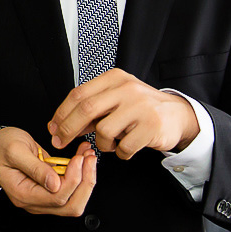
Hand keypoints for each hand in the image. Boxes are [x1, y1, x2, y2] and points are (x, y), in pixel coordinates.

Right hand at [0, 127, 96, 215]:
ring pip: (74, 201)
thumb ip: (35, 168)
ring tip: (87, 157)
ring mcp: (43, 198)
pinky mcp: (50, 191)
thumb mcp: (15, 151)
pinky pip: (72, 191)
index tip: (78, 159)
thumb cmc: (3, 146)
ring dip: (86, 180)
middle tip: (89, 159)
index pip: (56, 197)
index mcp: (23, 194)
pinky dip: (81, 176)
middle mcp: (34, 202)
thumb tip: (55, 183)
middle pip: (70, 206)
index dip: (73, 179)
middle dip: (85, 183)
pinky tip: (82, 158)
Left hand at [48, 69, 199, 158]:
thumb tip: (59, 126)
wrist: (177, 114)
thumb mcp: (114, 101)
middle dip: (68, 129)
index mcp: (114, 78)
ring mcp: (140, 106)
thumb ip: (90, 111)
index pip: (78, 94)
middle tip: (61, 142)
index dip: (61, 113)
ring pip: (104, 131)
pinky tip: (125, 148)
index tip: (53, 128)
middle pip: (86, 109)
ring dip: (102, 144)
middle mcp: (127, 88)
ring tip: (111, 143)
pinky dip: (120, 152)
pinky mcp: (151, 126)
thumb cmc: (140, 108)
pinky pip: (124, 147)